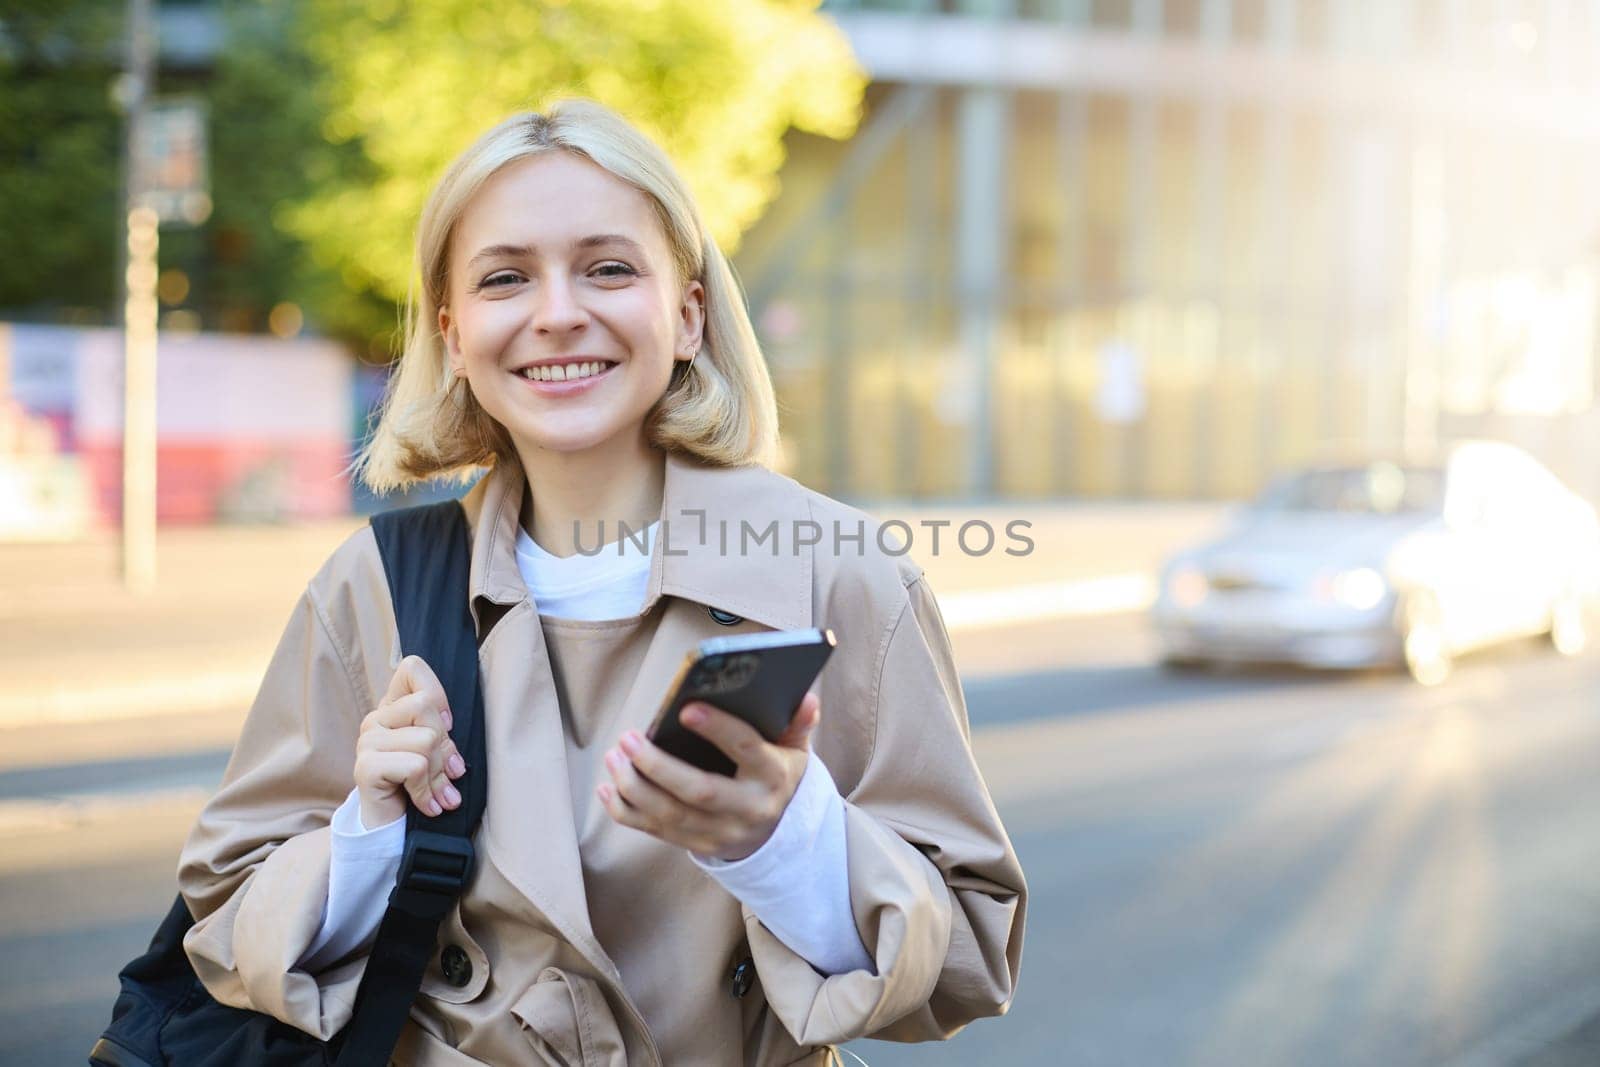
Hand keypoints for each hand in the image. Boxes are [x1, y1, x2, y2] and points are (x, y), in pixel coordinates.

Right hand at [353, 655, 466, 828]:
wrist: (390, 829)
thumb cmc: (417, 786)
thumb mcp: (435, 753)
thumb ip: (440, 731)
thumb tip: (449, 727)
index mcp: (393, 708)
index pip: (412, 668)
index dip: (438, 692)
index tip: (446, 725)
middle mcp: (376, 719)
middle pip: (426, 706)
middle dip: (446, 745)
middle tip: (450, 773)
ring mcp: (367, 742)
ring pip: (427, 739)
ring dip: (440, 774)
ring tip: (439, 794)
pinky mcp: (366, 767)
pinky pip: (415, 766)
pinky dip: (427, 790)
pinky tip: (428, 806)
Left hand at [597, 692, 821, 861]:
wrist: (779, 832)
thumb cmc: (777, 775)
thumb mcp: (795, 751)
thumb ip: (797, 724)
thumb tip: (807, 698)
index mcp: (773, 776)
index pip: (746, 749)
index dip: (718, 729)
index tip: (687, 708)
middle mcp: (747, 809)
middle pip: (699, 791)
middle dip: (659, 766)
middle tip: (628, 739)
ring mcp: (721, 832)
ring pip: (671, 815)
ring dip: (635, 787)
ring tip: (613, 757)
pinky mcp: (698, 845)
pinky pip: (656, 832)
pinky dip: (627, 813)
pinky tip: (607, 789)